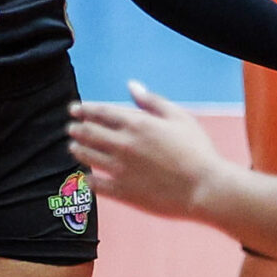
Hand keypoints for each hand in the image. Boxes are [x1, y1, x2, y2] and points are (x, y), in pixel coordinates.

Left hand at [68, 80, 236, 222]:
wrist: (205, 188)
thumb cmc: (197, 151)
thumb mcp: (179, 117)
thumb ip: (152, 101)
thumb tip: (131, 85)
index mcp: (137, 123)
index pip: (100, 112)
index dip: (84, 109)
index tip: (75, 109)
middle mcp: (123, 144)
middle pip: (89, 133)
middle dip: (77, 128)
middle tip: (71, 128)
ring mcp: (121, 169)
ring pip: (87, 156)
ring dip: (77, 149)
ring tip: (74, 147)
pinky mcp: (123, 192)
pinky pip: (96, 184)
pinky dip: (88, 179)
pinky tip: (87, 177)